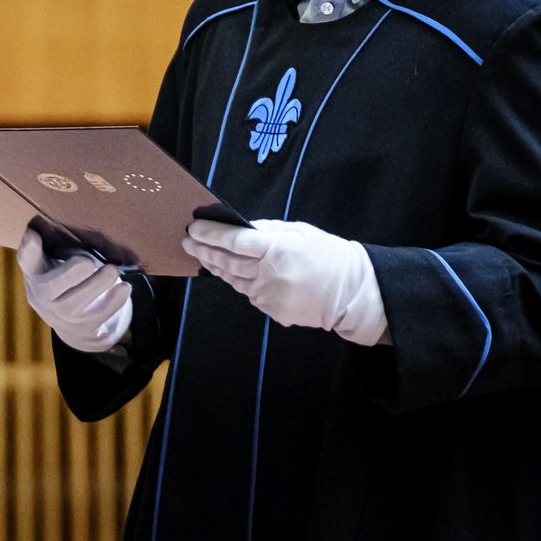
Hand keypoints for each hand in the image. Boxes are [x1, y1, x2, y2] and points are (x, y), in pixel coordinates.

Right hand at [15, 228, 132, 352]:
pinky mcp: (81, 326)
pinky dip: (113, 301)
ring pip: (76, 302)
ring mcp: (61, 313)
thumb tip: (85, 233)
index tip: (34, 236)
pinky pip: (98, 314)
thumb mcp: (60, 259)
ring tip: (112, 270)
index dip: (29, 248)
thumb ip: (66, 242)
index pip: (27, 259)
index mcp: (36, 270)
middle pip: (51, 286)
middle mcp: (42, 294)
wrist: (71, 321)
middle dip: (69, 274)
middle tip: (87, 262)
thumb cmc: (67, 277)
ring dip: (97, 284)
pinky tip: (124, 287)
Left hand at [182, 218, 387, 345]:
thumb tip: (238, 228)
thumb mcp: (300, 232)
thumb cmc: (328, 255)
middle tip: (187, 242)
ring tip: (204, 256)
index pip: (233, 241)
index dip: (210, 234)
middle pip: (226, 262)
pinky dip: (241, 282)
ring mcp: (269, 296)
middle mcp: (270, 274)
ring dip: (216, 267)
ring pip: (233, 280)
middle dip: (203, 250)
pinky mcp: (272, 311)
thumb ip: (267, 231)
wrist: (353, 293)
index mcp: (278, 249)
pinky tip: (234, 274)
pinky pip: (249, 294)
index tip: (193, 228)